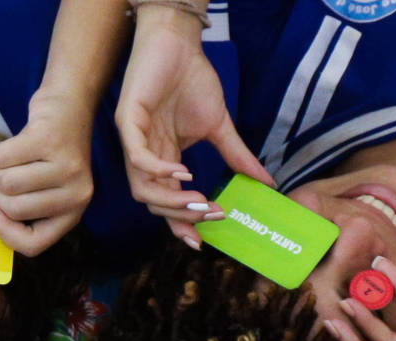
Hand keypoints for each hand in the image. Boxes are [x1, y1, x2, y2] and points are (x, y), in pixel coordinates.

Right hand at [0, 94, 94, 255]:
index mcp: (74, 212)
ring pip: (6, 183)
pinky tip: (16, 143)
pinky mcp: (48, 140)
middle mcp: (77, 194)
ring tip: (12, 158)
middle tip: (7, 174)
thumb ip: (26, 211)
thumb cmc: (49, 153)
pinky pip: (2, 158)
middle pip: (13, 210)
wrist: (69, 105)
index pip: (33, 245)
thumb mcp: (46, 189)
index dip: (4, 232)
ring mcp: (65, 167)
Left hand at [113, 10, 270, 245]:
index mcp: (164, 161)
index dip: (183, 224)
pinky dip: (158, 169)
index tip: (204, 241)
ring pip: (142, 188)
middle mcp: (146, 157)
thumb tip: (267, 183)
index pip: (168, 203)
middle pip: (154, 203)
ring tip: (200, 199)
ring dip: (171, 200)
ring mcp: (134, 141)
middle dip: (183, 216)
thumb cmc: (192, 81)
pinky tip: (185, 170)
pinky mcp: (127, 121)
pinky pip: (137, 157)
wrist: (178, 44)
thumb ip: (237, 157)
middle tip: (213, 214)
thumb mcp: (219, 126)